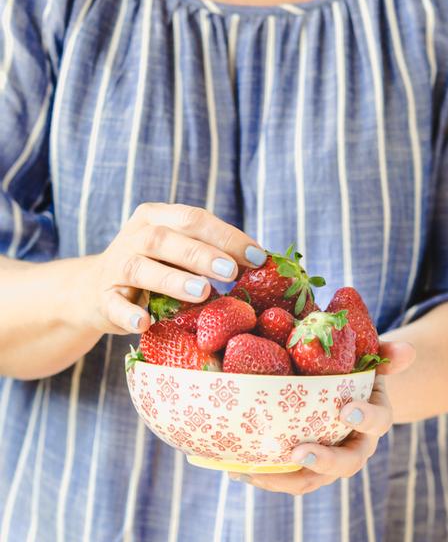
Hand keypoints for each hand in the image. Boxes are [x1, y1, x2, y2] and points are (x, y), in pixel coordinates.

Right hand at [74, 203, 265, 334]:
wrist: (95, 290)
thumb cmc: (153, 268)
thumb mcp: (177, 253)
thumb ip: (208, 251)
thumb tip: (259, 261)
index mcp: (155, 218)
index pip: (193, 219)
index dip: (226, 236)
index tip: (257, 256)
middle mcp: (133, 237)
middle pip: (166, 239)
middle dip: (201, 254)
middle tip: (231, 271)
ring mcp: (115, 268)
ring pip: (141, 268)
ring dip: (172, 280)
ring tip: (202, 292)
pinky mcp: (103, 299)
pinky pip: (114, 306)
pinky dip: (129, 314)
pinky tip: (145, 323)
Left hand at [229, 340, 415, 493]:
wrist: (349, 402)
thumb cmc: (357, 377)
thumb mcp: (371, 363)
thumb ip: (384, 355)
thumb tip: (405, 349)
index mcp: (374, 420)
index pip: (377, 422)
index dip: (365, 419)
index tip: (347, 411)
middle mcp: (354, 448)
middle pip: (344, 464)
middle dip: (322, 461)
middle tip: (298, 452)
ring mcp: (328, 462)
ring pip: (309, 480)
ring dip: (282, 478)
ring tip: (253, 470)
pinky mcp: (304, 469)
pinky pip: (286, 478)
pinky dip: (263, 475)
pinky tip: (234, 469)